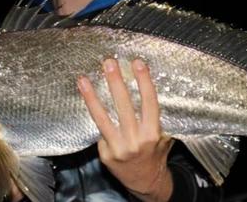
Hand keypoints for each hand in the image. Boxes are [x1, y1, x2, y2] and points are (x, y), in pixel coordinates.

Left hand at [78, 58, 173, 201]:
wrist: (147, 183)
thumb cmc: (155, 155)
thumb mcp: (163, 137)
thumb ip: (154, 118)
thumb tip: (144, 89)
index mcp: (152, 133)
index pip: (148, 102)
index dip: (143, 81)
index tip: (137, 63)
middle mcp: (135, 140)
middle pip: (124, 106)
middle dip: (115, 82)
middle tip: (109, 63)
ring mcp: (118, 148)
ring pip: (102, 118)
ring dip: (92, 97)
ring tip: (83, 79)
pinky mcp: (105, 154)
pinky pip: (99, 130)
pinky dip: (94, 115)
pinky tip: (87, 99)